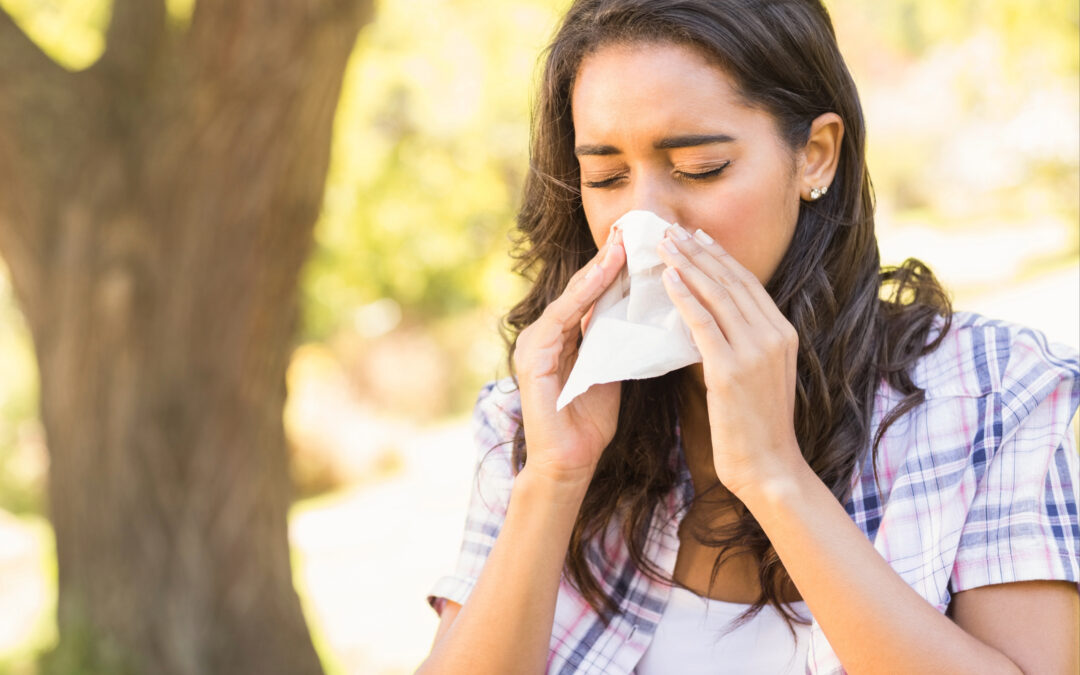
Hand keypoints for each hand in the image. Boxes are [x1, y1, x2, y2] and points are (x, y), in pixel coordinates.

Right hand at [514, 227, 625, 486]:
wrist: (568, 463)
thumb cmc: (589, 422)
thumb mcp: (610, 370)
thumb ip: (616, 340)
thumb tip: (644, 309)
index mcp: (564, 337)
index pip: (592, 294)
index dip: (615, 267)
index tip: (641, 242)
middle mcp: (545, 334)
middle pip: (581, 288)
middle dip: (607, 259)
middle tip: (632, 229)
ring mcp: (535, 344)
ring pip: (571, 298)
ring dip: (597, 271)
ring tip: (622, 245)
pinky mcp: (532, 359)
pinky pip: (561, 319)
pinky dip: (582, 297)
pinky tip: (603, 277)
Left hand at [657, 224, 806, 498]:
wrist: (770, 469)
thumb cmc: (757, 429)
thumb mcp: (757, 377)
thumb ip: (740, 346)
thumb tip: (709, 320)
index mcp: (783, 334)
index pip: (748, 283)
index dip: (719, 257)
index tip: (696, 237)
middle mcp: (774, 336)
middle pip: (731, 281)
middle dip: (699, 252)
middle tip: (671, 230)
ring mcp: (755, 352)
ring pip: (717, 295)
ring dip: (687, 265)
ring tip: (663, 245)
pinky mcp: (731, 370)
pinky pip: (704, 323)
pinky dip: (685, 297)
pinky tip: (668, 279)